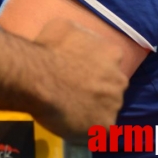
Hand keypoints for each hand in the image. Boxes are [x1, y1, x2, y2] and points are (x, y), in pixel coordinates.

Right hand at [30, 19, 126, 141]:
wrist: (37, 77)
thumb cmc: (47, 49)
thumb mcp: (63, 26)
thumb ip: (79, 35)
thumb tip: (77, 40)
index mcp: (112, 53)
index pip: (110, 63)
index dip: (94, 69)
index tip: (79, 73)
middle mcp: (119, 79)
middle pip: (111, 87)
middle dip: (96, 90)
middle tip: (74, 92)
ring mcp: (114, 104)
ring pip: (105, 109)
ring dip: (92, 110)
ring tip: (69, 109)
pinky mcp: (105, 126)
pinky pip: (98, 130)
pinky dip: (87, 129)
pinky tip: (70, 123)